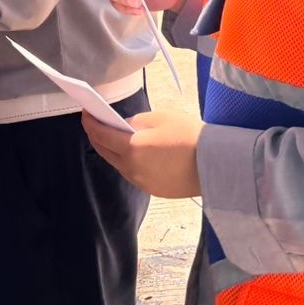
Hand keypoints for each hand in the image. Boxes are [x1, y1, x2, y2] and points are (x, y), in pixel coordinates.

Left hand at [82, 107, 202, 198]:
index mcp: (132, 149)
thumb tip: (125, 127)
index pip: (101, 135)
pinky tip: (133, 153)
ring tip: (113, 138)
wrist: (218, 164)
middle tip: (95, 124)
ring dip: (112, 151)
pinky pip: (133, 174)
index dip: (90, 123)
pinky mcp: (155, 191)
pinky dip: (128, 162)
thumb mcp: (160, 118)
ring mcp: (143, 183)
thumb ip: (136, 121)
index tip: (86, 114)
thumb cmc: (191, 136)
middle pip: (106, 152)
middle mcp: (133, 169)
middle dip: (97, 137)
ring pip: (119, 165)